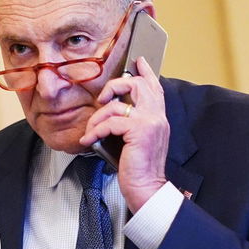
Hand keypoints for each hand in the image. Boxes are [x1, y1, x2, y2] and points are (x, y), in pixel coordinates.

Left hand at [79, 56, 168, 211]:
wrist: (146, 188)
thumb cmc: (137, 167)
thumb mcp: (135, 139)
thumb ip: (131, 122)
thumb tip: (111, 109)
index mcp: (158, 117)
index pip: (155, 87)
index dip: (145, 72)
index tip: (138, 60)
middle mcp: (157, 116)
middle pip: (137, 84)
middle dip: (114, 86)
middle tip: (102, 98)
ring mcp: (150, 122)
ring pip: (117, 104)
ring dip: (97, 117)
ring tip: (91, 131)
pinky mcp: (139, 131)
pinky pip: (110, 121)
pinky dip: (96, 130)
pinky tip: (89, 140)